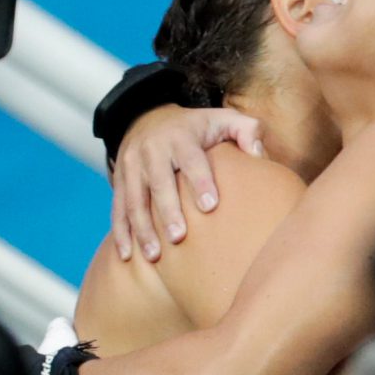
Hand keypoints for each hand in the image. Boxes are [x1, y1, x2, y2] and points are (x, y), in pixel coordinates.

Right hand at [111, 105, 264, 262]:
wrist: (148, 118)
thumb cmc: (197, 128)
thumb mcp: (223, 119)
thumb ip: (247, 130)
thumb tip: (258, 154)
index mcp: (180, 137)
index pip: (191, 159)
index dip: (200, 181)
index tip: (210, 206)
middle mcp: (151, 150)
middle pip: (158, 183)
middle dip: (168, 211)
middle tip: (179, 238)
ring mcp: (131, 166)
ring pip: (134, 199)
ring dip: (142, 229)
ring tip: (154, 256)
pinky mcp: (118, 181)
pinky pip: (117, 208)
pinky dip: (120, 232)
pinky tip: (126, 256)